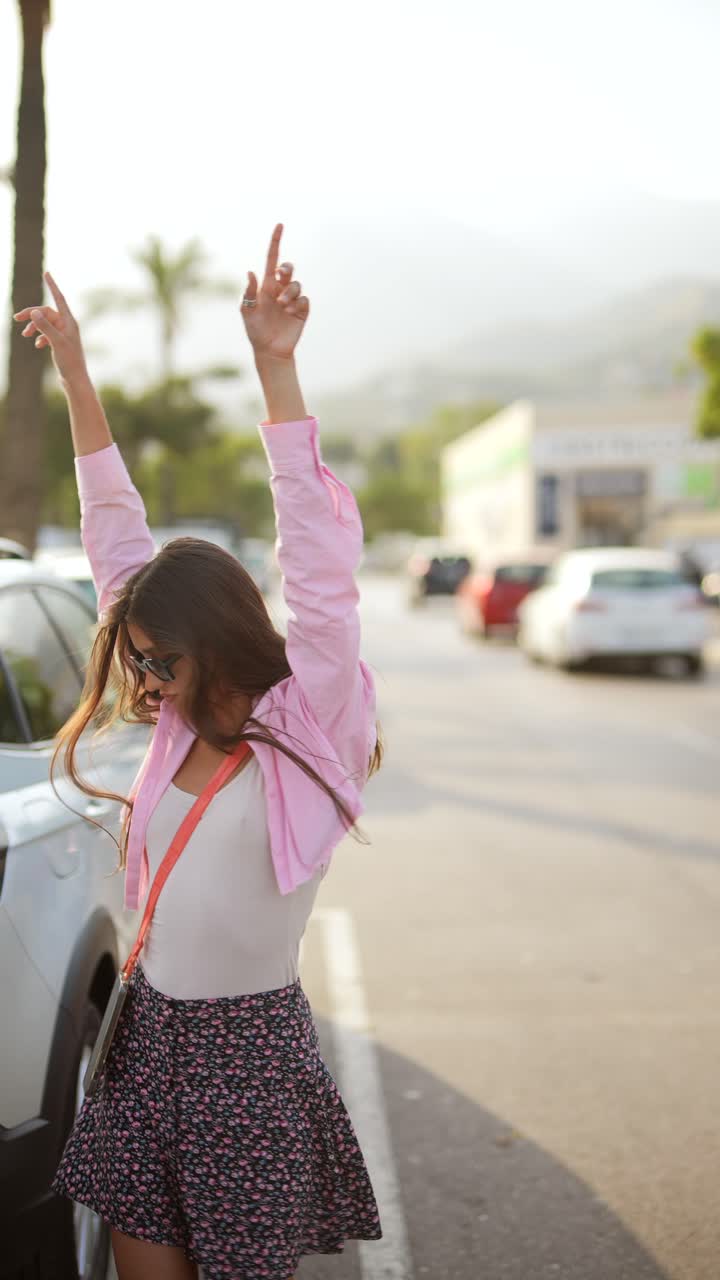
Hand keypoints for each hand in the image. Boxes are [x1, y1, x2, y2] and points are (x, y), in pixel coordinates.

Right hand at [13, 272, 87, 383]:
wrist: (75, 380)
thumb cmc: (69, 362)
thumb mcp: (56, 343)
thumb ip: (45, 326)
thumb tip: (34, 311)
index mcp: (69, 322)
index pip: (59, 299)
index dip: (52, 286)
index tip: (47, 273)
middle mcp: (67, 325)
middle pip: (46, 312)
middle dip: (31, 315)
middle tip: (16, 319)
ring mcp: (63, 334)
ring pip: (44, 323)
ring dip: (33, 327)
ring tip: (24, 335)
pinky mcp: (60, 343)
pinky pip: (46, 333)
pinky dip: (39, 337)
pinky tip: (37, 345)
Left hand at [240, 223, 309, 362]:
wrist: (270, 350)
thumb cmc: (255, 330)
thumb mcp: (247, 310)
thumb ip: (248, 291)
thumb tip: (251, 272)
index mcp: (266, 285)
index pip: (272, 259)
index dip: (276, 242)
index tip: (279, 225)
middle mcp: (280, 289)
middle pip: (288, 268)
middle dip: (286, 268)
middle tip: (281, 276)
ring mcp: (292, 300)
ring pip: (296, 284)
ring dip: (289, 292)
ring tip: (282, 306)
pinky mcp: (302, 310)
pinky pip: (304, 299)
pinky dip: (297, 303)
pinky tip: (290, 313)